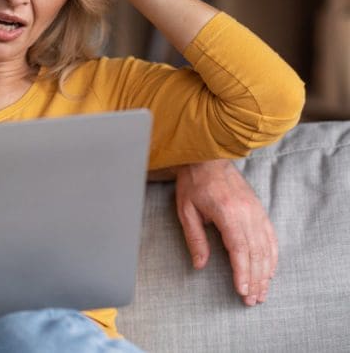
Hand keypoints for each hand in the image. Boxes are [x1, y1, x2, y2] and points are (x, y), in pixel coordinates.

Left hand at [174, 159, 276, 305]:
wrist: (209, 158)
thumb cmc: (194, 184)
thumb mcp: (186, 211)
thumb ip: (195, 239)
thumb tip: (199, 265)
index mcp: (228, 213)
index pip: (239, 250)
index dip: (242, 273)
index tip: (242, 291)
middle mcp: (247, 214)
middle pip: (256, 253)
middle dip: (255, 279)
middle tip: (252, 300)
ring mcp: (256, 212)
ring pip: (266, 248)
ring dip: (265, 272)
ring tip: (262, 292)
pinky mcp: (259, 210)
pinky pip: (270, 237)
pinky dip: (272, 256)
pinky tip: (270, 271)